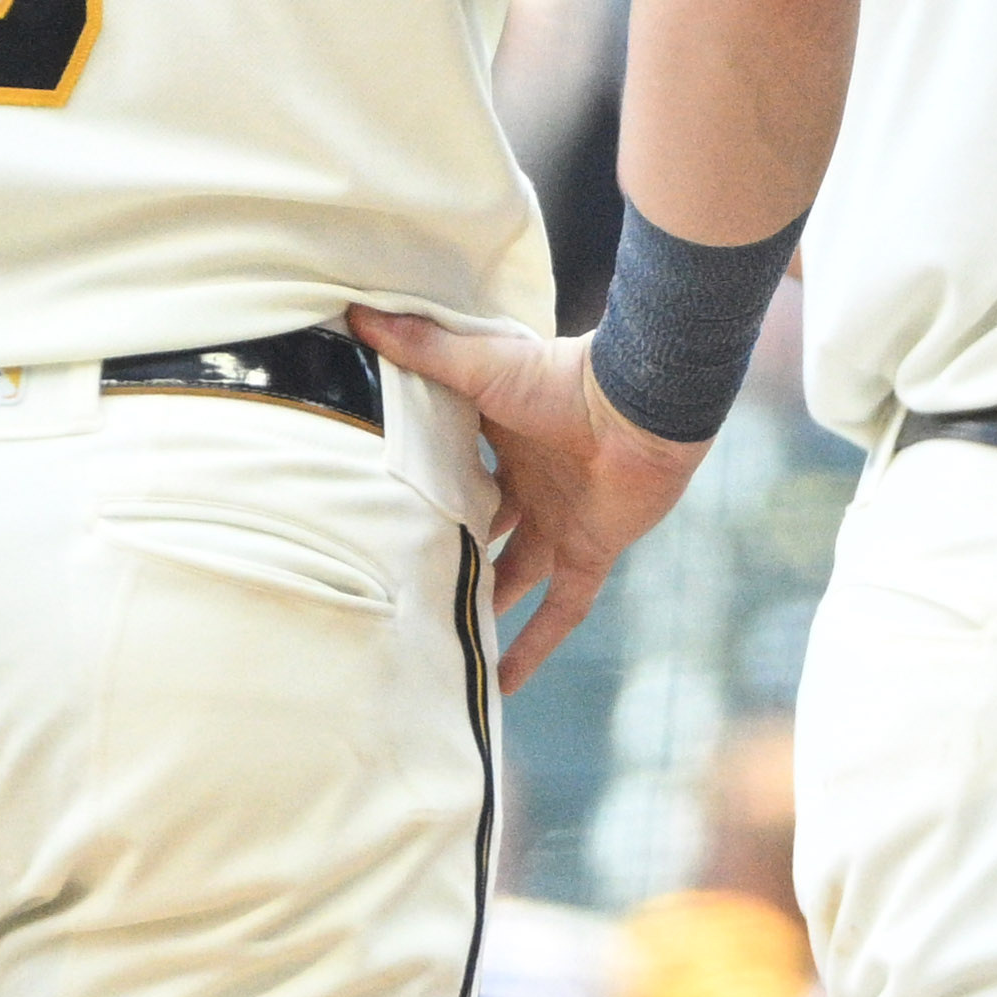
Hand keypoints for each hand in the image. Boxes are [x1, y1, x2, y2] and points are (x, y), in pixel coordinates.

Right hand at [354, 310, 708, 686]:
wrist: (639, 403)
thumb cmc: (561, 375)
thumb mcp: (478, 364)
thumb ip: (421, 347)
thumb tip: (356, 309)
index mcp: (502, 439)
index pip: (452, 468)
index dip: (420, 488)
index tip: (374, 509)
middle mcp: (530, 484)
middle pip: (481, 528)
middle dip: (447, 552)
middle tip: (395, 585)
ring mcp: (561, 522)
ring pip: (514, 576)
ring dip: (481, 605)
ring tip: (434, 642)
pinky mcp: (590, 552)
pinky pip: (561, 611)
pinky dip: (534, 647)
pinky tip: (501, 687)